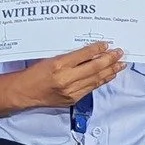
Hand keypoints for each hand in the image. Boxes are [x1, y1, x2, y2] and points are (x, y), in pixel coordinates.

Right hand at [7, 42, 125, 110]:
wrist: (24, 92)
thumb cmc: (34, 73)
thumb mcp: (50, 59)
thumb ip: (70, 57)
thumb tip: (90, 53)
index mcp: (58, 65)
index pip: (84, 55)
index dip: (97, 49)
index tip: (106, 44)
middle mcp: (66, 79)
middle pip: (94, 68)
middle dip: (109, 60)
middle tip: (119, 53)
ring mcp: (70, 91)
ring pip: (96, 80)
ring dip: (110, 71)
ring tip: (120, 64)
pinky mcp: (72, 100)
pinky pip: (91, 89)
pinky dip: (101, 81)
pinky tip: (108, 76)